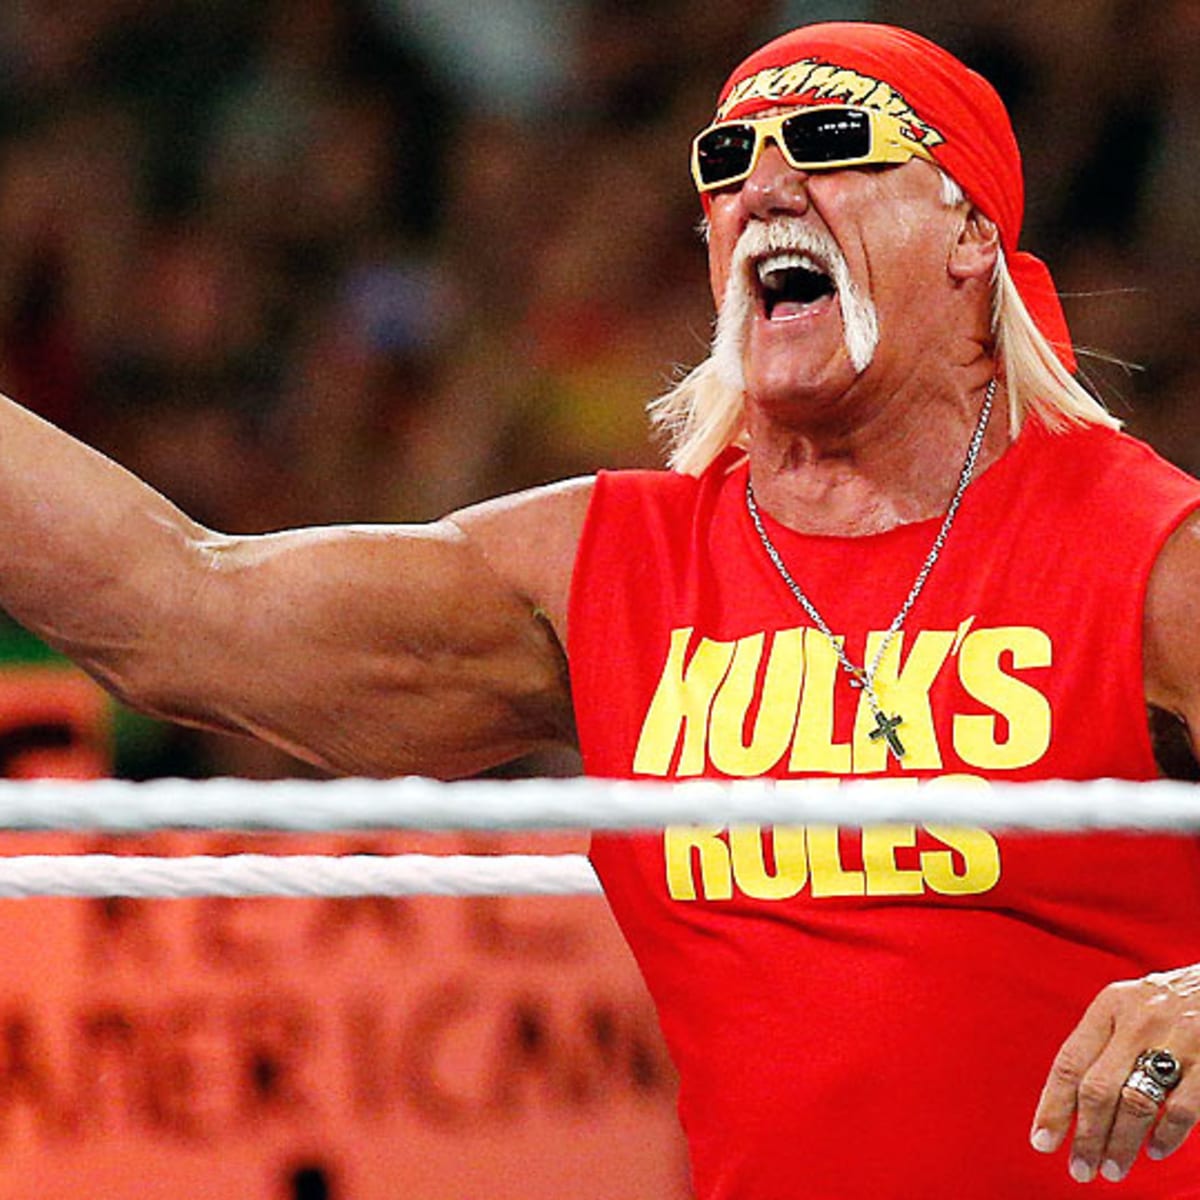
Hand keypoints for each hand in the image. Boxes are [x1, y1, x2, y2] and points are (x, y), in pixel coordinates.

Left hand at [1031, 966, 1199, 1182]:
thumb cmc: (1171, 1002)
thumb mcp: (1131, 1005)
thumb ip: (1104, 1043)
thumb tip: (1071, 1103)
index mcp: (1110, 1006)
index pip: (1070, 1062)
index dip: (1053, 1106)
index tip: (1042, 1142)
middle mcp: (1137, 1021)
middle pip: (1098, 1088)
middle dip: (1086, 1135)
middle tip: (1081, 1169)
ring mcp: (1176, 1040)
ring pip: (1136, 1102)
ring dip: (1121, 1143)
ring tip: (1112, 1169)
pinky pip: (1182, 1108)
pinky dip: (1166, 1135)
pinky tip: (1154, 1151)